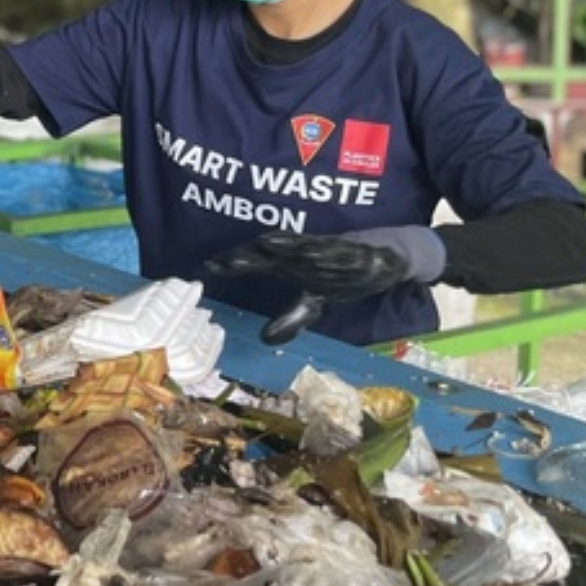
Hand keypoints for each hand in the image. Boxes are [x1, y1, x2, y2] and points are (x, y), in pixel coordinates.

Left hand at [203, 227, 444, 342]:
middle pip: (267, 252)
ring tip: (262, 247)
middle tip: (225, 261)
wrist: (378, 259)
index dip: (230, 264)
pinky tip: (308, 251)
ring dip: (281, 246)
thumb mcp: (311, 304)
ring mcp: (320, 249)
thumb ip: (290, 319)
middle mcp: (297, 254)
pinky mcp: (345, 248)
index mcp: (286, 263)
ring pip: (296, 246)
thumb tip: (265, 339)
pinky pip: (329, 247)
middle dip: (249, 256)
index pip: (252, 262)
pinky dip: (317, 248)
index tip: (207, 268)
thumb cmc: (337, 277)